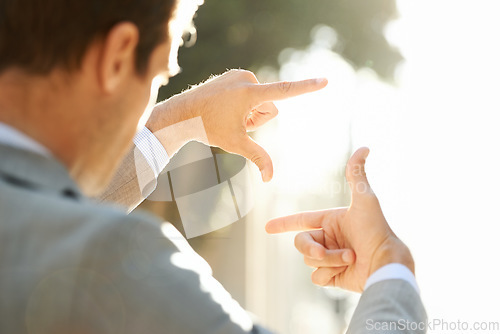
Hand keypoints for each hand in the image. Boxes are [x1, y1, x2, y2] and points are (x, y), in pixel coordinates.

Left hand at [147, 69, 326, 181]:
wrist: (182, 113)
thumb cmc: (208, 128)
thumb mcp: (235, 144)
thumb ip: (258, 157)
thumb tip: (270, 178)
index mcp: (250, 93)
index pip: (285, 91)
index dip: (307, 87)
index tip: (325, 80)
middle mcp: (247, 79)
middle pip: (270, 107)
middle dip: (258, 119)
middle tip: (236, 122)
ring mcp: (239, 75)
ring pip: (260, 101)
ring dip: (250, 112)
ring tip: (229, 115)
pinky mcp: (234, 74)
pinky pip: (250, 92)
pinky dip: (243, 103)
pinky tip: (225, 108)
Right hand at [265, 147, 413, 291]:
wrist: (385, 263)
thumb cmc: (376, 230)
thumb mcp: (365, 199)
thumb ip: (356, 175)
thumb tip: (364, 147)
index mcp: (331, 222)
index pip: (301, 221)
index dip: (283, 223)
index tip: (267, 228)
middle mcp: (329, 240)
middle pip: (301, 243)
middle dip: (311, 248)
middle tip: (322, 252)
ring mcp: (331, 259)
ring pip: (309, 260)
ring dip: (329, 260)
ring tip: (350, 257)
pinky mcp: (333, 277)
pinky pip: (316, 277)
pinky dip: (327, 274)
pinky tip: (345, 271)